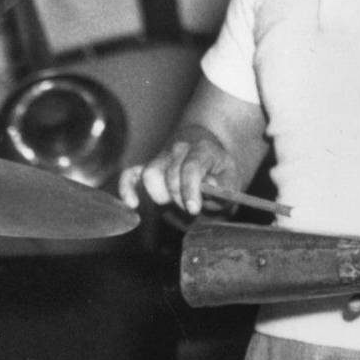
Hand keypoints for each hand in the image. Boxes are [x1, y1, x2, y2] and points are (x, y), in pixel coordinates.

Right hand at [120, 127, 237, 214]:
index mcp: (202, 150)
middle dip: (178, 198)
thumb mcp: (232, 180)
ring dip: (160, 196)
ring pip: (149, 175)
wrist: (208, 160)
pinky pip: (130, 175)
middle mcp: (177, 150)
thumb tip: (209, 186)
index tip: (194, 209)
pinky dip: (127, 188)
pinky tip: (132, 204)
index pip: (190, 167)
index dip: (190, 190)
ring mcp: (160, 158)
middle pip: (168, 174)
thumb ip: (224, 186)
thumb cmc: (220, 173)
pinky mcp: (146, 169)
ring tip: (175, 204)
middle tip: (193, 209)